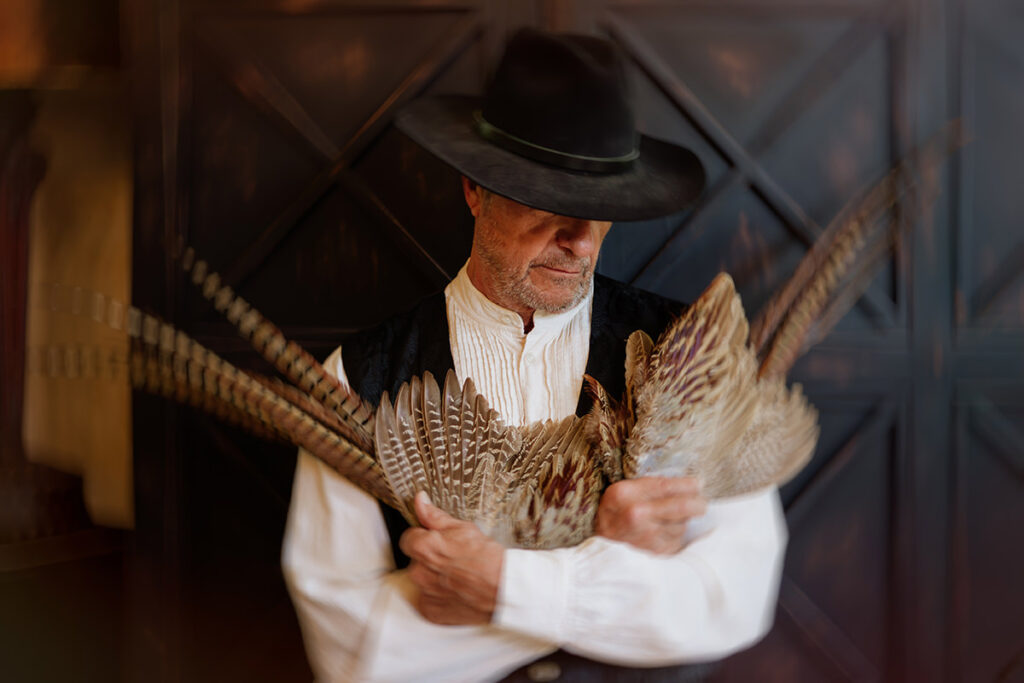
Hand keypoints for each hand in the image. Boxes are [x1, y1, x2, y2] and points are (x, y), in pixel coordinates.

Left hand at [399, 492, 503, 624]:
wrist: (503, 588)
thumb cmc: (486, 558)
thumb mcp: (462, 528)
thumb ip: (434, 516)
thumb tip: (420, 501)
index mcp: (423, 548)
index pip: (409, 538)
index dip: (424, 538)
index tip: (437, 542)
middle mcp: (419, 572)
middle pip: (415, 561)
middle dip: (429, 559)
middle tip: (452, 560)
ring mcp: (424, 594)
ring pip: (422, 581)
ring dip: (433, 578)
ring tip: (456, 576)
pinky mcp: (430, 611)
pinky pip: (427, 600)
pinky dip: (438, 596)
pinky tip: (455, 590)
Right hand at [595, 477, 706, 553]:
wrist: (601, 535)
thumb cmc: (617, 507)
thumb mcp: (627, 487)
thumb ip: (653, 485)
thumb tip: (692, 486)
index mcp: (628, 494)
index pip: (668, 487)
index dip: (689, 485)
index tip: (698, 484)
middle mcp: (637, 515)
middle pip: (683, 507)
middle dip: (698, 503)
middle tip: (700, 502)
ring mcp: (646, 536)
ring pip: (682, 525)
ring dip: (683, 521)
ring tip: (670, 517)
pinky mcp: (654, 551)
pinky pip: (678, 540)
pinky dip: (676, 534)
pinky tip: (666, 530)